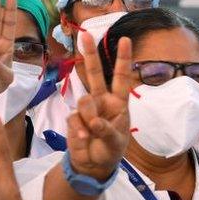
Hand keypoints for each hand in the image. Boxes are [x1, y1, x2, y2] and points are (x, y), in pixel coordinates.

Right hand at [67, 33, 131, 180]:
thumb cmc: (111, 150)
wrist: (94, 165)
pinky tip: (84, 139)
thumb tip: (93, 122)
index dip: (123, 59)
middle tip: (85, 34)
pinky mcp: (73, 119)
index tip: (125, 39)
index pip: (121, 77)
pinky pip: (74, 119)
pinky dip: (80, 131)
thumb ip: (106, 130)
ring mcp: (86, 109)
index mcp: (118, 103)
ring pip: (84, 100)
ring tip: (93, 131)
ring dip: (89, 116)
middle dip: (90, 54)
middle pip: (94, 74)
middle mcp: (102, 101)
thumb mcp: (116, 142)